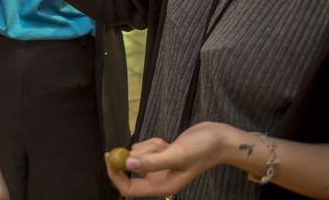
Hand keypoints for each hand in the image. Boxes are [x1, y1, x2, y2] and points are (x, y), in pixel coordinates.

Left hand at [105, 122, 229, 197]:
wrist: (218, 139)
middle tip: (124, 146)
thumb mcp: (177, 155)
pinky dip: (153, 143)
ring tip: (166, 144)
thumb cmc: (202, 149)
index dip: (116, 175)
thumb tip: (128, 163)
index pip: (129, 188)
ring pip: (138, 156)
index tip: (110, 158)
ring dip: (147, 147)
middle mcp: (158, 180)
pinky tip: (169, 142)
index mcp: (162, 187)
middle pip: (129, 172)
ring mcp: (159, 168)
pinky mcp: (160, 157)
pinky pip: (146, 148)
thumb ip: (152, 161)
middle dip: (130, 157)